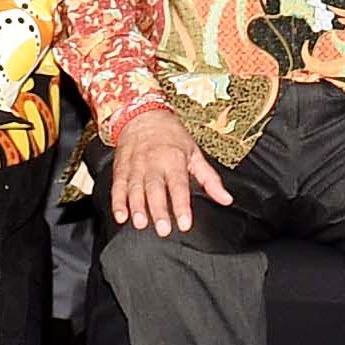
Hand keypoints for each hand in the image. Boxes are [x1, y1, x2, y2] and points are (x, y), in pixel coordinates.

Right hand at [101, 108, 230, 239]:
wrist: (143, 115)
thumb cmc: (171, 136)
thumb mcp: (194, 153)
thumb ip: (210, 179)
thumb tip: (226, 199)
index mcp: (174, 159)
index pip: (179, 186)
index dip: (181, 205)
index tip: (185, 223)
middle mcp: (153, 163)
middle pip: (155, 189)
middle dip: (158, 210)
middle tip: (163, 229)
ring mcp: (135, 166)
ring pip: (135, 189)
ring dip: (136, 207)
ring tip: (140, 223)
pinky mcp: (121, 168)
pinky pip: (118, 186)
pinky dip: (117, 202)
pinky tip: (120, 215)